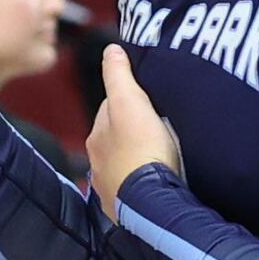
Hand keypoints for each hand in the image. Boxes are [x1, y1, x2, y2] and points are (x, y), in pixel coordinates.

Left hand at [82, 48, 177, 208]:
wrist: (151, 202)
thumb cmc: (142, 150)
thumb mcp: (130, 102)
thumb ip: (118, 75)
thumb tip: (110, 50)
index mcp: (97, 135)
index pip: (111, 109)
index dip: (131, 101)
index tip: (151, 101)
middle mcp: (97, 162)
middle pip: (116, 138)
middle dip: (133, 132)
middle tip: (160, 129)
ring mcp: (109, 188)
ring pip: (123, 165)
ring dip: (137, 160)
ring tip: (161, 158)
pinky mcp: (124, 210)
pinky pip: (132, 191)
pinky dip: (141, 185)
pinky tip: (156, 184)